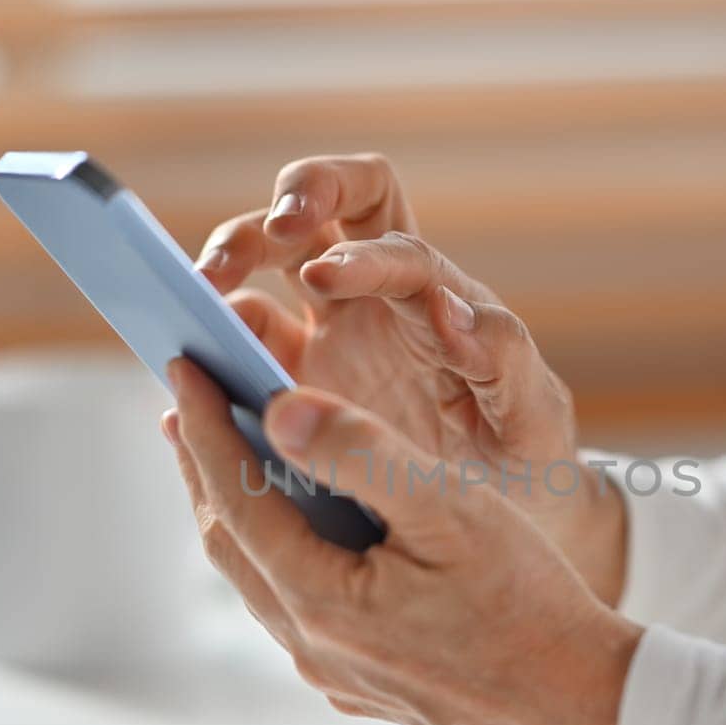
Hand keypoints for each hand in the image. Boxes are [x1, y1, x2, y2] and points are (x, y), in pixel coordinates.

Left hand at [161, 357, 642, 724]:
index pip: (236, 498)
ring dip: (242, 512)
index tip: (185, 366)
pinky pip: (298, 609)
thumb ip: (361, 454)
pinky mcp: (362, 686)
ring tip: (234, 454)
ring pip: (262, 580)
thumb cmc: (527, 602)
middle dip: (205, 468)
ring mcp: (335, 673)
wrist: (580, 706)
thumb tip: (278, 412)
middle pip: (232, 543)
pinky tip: (304, 529)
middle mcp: (314, 646)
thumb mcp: (449, 508)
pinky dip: (283, 553)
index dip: (206, 426)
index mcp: (324, 601)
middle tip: (190, 402)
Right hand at [196, 153, 625, 603]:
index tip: (324, 281)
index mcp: (439, 299)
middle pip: (331, 207)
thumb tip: (454, 309)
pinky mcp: (294, 378)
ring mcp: (331, 334)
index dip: (359, 254)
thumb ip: (505, 360)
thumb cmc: (527, 464)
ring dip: (233, 257)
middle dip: (292, 201)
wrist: (505, 523)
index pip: (396, 242)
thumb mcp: (535, 419)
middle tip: (257, 241)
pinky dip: (213, 334)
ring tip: (195, 293)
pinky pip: (242, 336)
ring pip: (273, 261)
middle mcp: (382, 300)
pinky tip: (190, 364)